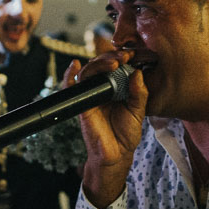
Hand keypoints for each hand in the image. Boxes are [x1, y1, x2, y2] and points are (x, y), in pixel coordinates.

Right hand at [62, 51, 147, 208]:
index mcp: (116, 86)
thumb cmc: (126, 132)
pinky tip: (75, 65)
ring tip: (113, 62)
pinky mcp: (81, 104)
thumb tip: (137, 72)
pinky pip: (71, 87)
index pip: (116, 65)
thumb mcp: (138, 110)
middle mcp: (102, 88)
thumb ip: (139, 93)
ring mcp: (90, 95)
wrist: (117, 154)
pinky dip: (69, 75)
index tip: (133, 54)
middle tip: (124, 56)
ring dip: (98, 63)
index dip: (122, 56)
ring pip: (88, 72)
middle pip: (101, 64)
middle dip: (112, 56)